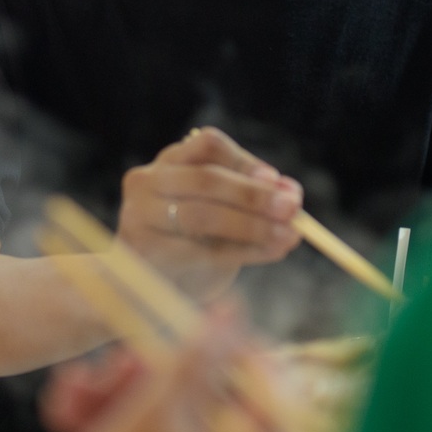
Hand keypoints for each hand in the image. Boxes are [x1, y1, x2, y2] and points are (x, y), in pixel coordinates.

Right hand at [25, 310, 283, 431]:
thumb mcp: (158, 415)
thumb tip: (233, 312)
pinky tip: (80, 425)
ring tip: (73, 403)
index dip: (213, 347)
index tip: (162, 342)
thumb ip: (200, 360)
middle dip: (151, 377)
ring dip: (127, 402)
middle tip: (104, 372)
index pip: (264, 375)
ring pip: (187, 422)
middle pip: (219, 397)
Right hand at [116, 127, 303, 300]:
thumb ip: (251, 196)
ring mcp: (139, 216)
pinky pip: (200, 251)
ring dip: (253, 226)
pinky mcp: (145, 251)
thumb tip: (291, 192)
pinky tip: (271, 253)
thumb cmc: (197, 240)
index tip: (278, 181)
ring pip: (202, 215)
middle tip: (293, 208)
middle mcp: (146, 181)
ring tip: (289, 236)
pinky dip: (243, 252)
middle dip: (254, 195)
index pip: (208, 145)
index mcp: (170, 161)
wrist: (160, 285)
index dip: (245, 162)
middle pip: (206, 180)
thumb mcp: (223, 209)